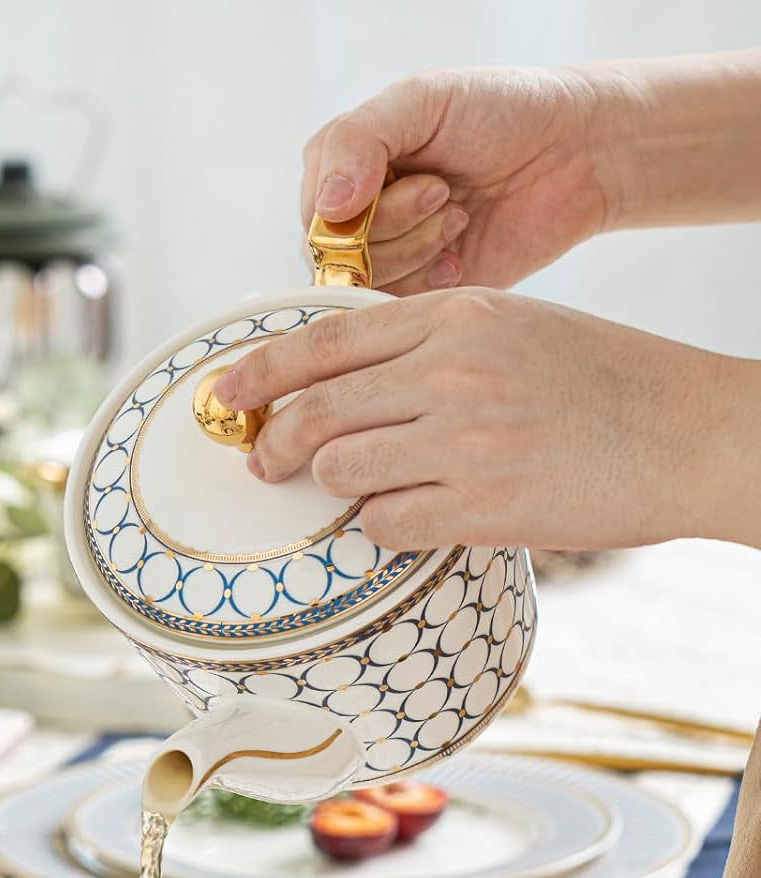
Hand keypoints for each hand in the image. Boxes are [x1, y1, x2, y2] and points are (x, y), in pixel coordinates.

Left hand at [213, 291, 760, 549]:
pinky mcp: (483, 505)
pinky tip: (401, 524)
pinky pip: (385, 524)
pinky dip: (379, 530)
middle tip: (263, 465)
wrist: (689, 432)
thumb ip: (436, 344)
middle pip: (317, 409)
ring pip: (342, 469)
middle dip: (274, 444)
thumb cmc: (607, 382)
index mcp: (458, 314)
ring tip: (351, 495)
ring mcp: (465, 439)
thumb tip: (352, 380)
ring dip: (333, 489)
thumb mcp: (518, 328)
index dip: (259, 369)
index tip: (221, 395)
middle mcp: (453, 369)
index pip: (326, 339)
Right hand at [301, 66, 617, 293]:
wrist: (574, 152)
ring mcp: (387, 260)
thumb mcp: (422, 100)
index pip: (315, 216)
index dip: (358, 212)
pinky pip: (400, 314)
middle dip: (397, 225)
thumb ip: (358, 139)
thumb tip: (326, 207)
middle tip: (445, 192)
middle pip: (338, 258)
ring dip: (420, 248)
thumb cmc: (500, 111)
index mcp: (342, 167)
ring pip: (367, 287)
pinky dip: (433, 283)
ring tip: (461, 214)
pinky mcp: (421, 297)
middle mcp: (355, 218)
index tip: (420, 175)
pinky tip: (462, 254)